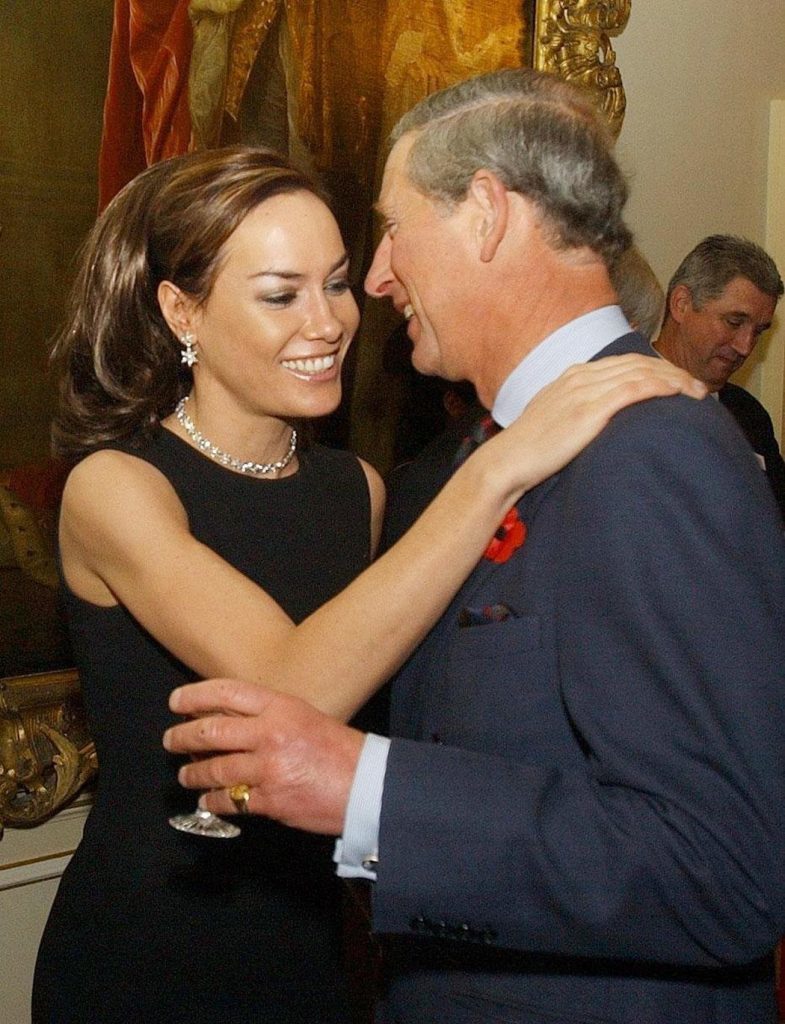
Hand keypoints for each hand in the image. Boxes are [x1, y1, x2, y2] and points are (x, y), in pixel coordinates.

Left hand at [163, 679, 364, 834]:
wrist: (367, 785)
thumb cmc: (340, 750)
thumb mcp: (304, 716)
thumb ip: (269, 715)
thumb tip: (227, 720)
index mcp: (281, 707)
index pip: (226, 693)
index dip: (195, 695)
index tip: (177, 701)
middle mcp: (271, 734)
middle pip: (210, 732)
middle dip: (183, 737)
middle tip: (171, 740)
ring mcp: (268, 769)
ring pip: (214, 769)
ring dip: (193, 773)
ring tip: (185, 774)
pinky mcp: (270, 800)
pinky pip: (230, 801)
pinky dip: (214, 801)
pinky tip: (208, 799)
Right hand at [483, 353, 706, 492]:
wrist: (507, 461)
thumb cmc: (529, 450)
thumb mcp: (554, 419)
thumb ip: (577, 410)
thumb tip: (599, 420)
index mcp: (572, 375)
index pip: (625, 362)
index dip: (657, 368)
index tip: (678, 382)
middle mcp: (580, 376)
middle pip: (639, 363)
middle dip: (674, 372)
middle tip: (698, 387)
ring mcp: (584, 391)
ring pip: (642, 373)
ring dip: (675, 380)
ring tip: (698, 393)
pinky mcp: (589, 410)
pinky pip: (634, 389)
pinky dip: (661, 387)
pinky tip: (678, 394)